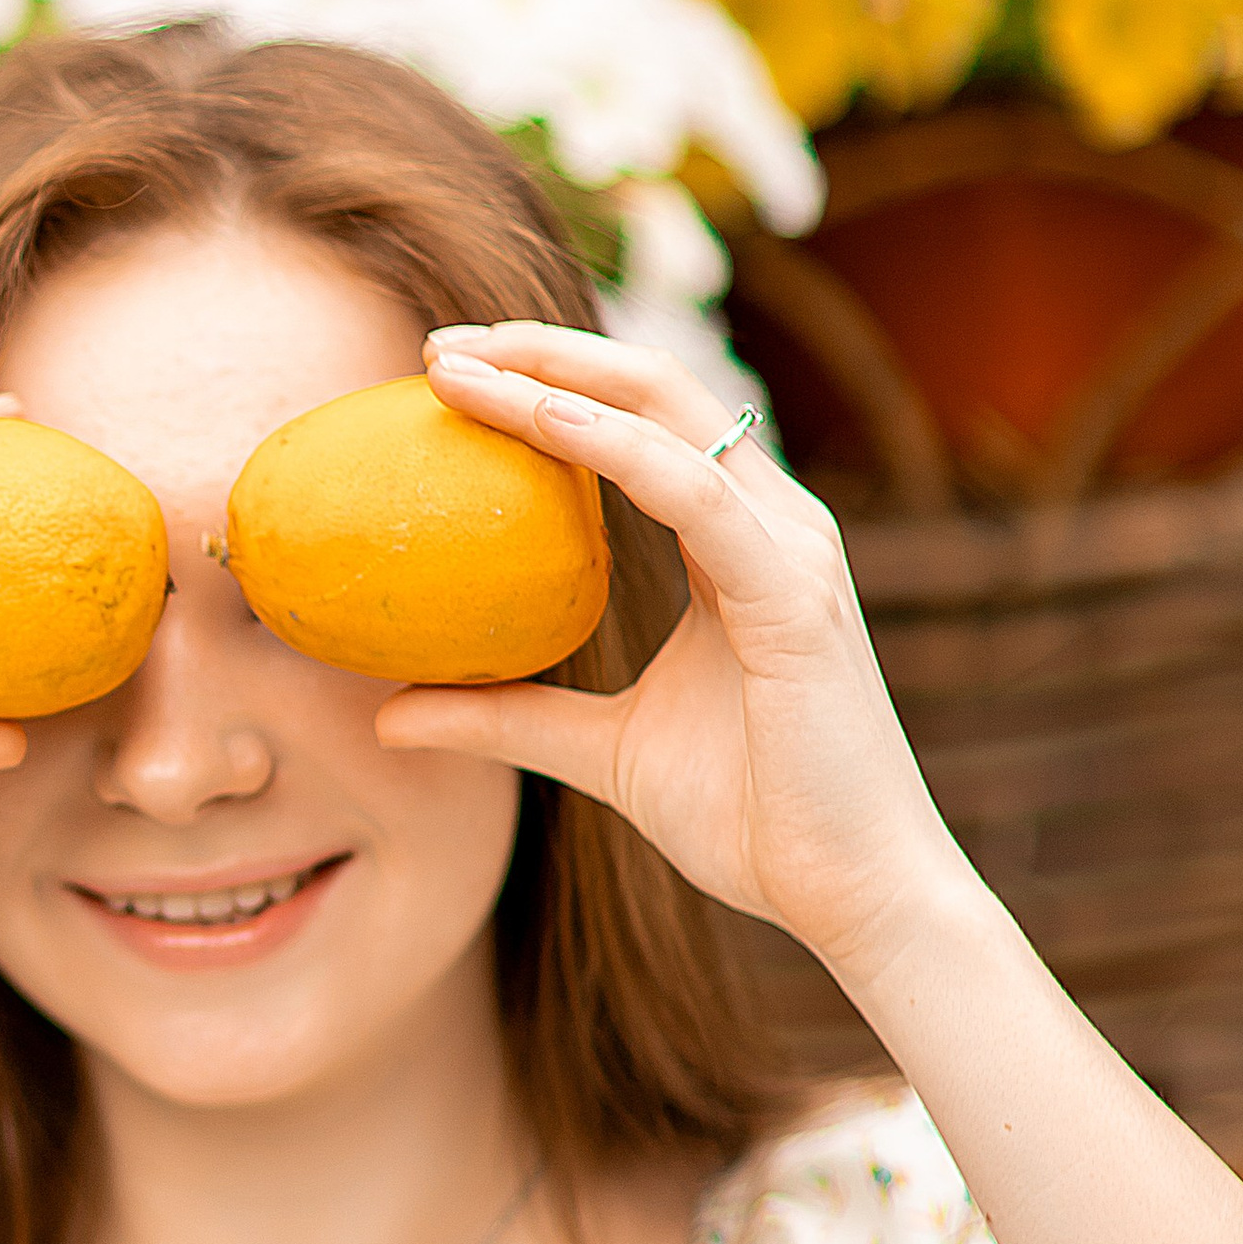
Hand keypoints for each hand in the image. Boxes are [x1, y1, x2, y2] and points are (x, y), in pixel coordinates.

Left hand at [377, 324, 969, 990]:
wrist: (853, 895)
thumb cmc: (753, 819)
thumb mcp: (600, 754)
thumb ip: (509, 717)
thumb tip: (389, 713)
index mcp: (739, 542)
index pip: (643, 423)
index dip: (548, 381)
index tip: (443, 371)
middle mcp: (773, 524)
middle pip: (655, 389)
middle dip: (542, 350)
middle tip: (436, 348)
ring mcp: (792, 551)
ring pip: (670, 417)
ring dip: (557, 379)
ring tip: (457, 367)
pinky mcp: (797, 595)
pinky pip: (697, 493)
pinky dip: (614, 447)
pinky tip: (538, 419)